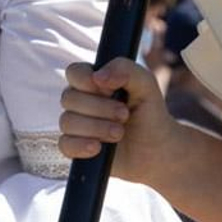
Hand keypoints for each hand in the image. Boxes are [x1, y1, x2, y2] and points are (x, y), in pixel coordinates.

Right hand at [59, 56, 181, 187]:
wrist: (156, 151)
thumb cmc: (150, 114)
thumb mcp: (147, 86)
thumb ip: (127, 70)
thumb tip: (98, 76)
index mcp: (96, 82)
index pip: (75, 72)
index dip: (86, 80)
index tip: (108, 90)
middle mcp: (82, 102)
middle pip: (69, 97)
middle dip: (99, 107)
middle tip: (124, 115)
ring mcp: (77, 126)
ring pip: (67, 121)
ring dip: (95, 127)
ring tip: (119, 133)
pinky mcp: (75, 148)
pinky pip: (64, 144)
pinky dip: (81, 145)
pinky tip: (98, 147)